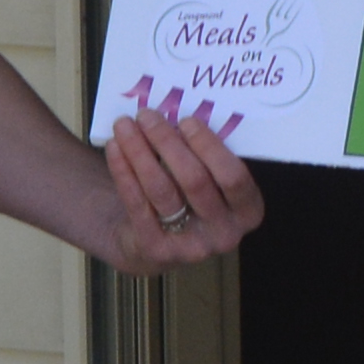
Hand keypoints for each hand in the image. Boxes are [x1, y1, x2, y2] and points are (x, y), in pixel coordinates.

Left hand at [92, 98, 262, 272]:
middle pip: (195, 181)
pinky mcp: (156, 249)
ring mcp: (191, 247)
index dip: (209, 147)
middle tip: (147, 115)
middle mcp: (225, 234)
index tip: (185, 120)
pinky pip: (137, 203)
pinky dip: (123, 170)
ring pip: (161, 190)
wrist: (158, 241)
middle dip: (167, 142)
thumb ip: (207, 156)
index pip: (234, 177)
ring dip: (140, 151)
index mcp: (248, 212)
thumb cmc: (191, 198)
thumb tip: (179, 114)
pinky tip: (114, 147)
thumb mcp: (212, 182)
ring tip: (125, 125)